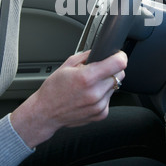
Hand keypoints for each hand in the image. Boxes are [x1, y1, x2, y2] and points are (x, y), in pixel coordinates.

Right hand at [10, 50, 126, 147]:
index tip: (118, 55)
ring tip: (90, 86)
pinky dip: (103, 95)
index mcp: (86, 78)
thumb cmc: (53, 89)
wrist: (46, 112)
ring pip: (115, 86)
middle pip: (119, 74)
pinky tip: (89, 95)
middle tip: (98, 71)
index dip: (120, 56)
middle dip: (111, 69)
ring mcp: (99, 105)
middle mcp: (95, 93)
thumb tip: (100, 51)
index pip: (118, 64)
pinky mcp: (101, 114)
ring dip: (106, 83)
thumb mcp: (67, 65)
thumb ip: (86, 56)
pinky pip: (109, 98)